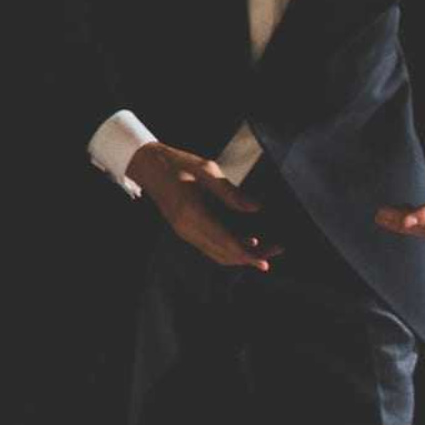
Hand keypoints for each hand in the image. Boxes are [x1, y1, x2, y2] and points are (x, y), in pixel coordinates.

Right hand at [126, 143, 282, 270]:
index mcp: (192, 212)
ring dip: (241, 255)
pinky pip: (210, 247)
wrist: (149, 166)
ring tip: (265, 248)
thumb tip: (255, 208)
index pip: (224, 241)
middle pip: (223, 253)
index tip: (265, 261)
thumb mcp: (206, 169)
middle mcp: (187, 228)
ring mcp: (184, 232)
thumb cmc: (178, 163)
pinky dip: (229, 249)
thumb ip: (230, 192)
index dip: (247, 254)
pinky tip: (246, 242)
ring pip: (217, 253)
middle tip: (275, 251)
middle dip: (250, 257)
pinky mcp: (185, 230)